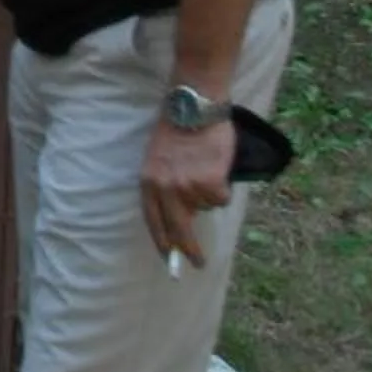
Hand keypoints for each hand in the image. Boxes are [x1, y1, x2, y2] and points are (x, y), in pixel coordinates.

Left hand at [140, 117, 235, 266]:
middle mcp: (166, 190)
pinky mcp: (210, 183)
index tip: (170, 259)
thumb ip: (164, 188)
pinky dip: (223, 187)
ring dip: (209, 194)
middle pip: (179, 230)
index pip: (153, 222)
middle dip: (189, 250)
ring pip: (206, 207)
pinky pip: (221, 198)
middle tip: (198, 263)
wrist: (193, 108)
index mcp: (148, 183)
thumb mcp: (158, 161)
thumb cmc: (176, 131)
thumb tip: (182, 219)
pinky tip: (216, 167)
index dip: (162, 242)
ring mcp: (188, 187)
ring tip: (205, 168)